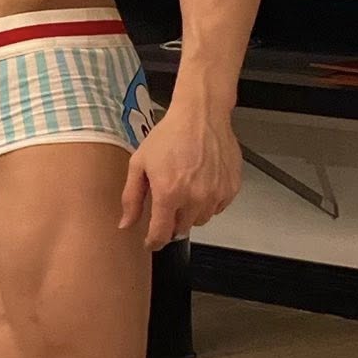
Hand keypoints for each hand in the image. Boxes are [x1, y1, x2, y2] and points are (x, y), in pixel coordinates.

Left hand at [119, 104, 242, 250]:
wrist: (201, 115)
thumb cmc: (170, 135)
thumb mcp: (139, 163)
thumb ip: (132, 197)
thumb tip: (126, 223)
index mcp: (169, 194)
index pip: (161, 234)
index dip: (153, 242)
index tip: (151, 242)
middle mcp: (194, 198)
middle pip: (181, 229)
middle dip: (171, 221)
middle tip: (169, 199)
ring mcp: (215, 194)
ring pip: (200, 220)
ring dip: (191, 212)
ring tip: (186, 187)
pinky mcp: (230, 188)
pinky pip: (217, 208)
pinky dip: (209, 201)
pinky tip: (202, 182)